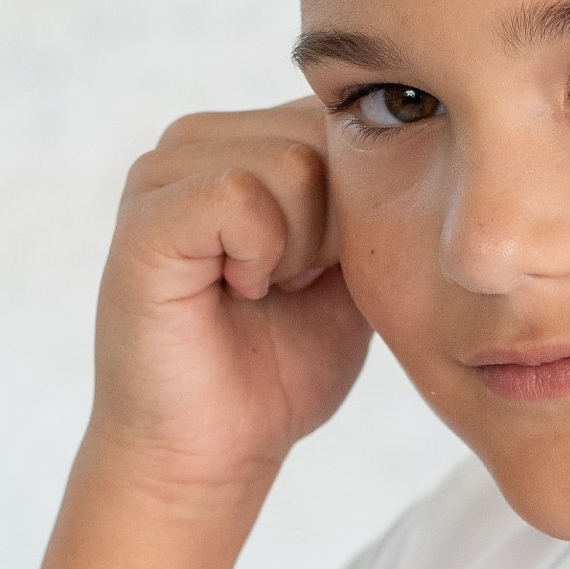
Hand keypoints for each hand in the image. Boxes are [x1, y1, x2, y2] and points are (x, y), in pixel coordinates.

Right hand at [89, 101, 371, 496]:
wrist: (214, 451)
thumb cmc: (281, 365)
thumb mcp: (355, 264)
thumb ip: (373, 192)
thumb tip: (423, 131)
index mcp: (245, 141)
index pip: (344, 117)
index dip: (362, 204)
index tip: (321, 274)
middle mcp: (198, 140)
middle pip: (324, 133)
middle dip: (335, 229)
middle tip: (288, 289)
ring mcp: (162, 172)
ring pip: (293, 162)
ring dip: (300, 250)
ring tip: (259, 292)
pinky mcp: (145, 216)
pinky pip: (241, 196)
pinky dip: (262, 257)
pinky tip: (236, 293)